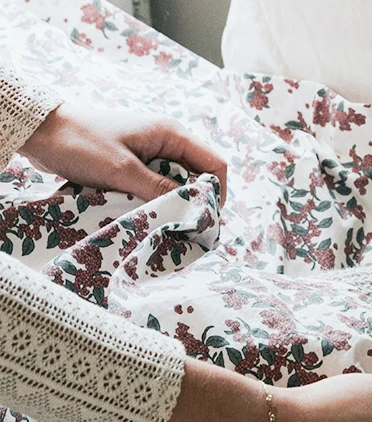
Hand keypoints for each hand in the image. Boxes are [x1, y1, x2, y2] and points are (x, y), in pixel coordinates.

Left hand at [19, 103, 227, 203]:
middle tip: (185, 226)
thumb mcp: (123, 171)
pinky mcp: (136, 161)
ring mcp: (151, 150)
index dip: (217, 193)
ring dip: (173, 202)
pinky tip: (147, 212)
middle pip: (199, 175)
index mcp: (171, 134)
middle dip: (196, 201)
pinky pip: (158, 183)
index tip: (206, 218)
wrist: (40, 131)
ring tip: (164, 221)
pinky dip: (156, 199)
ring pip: (178, 182)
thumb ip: (161, 190)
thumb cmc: (80, 143)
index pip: (215, 164)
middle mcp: (167, 140)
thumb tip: (194, 210)